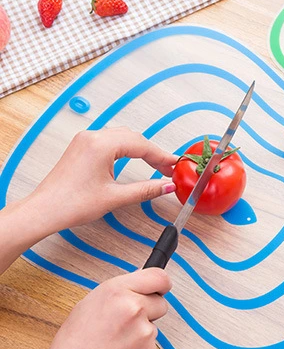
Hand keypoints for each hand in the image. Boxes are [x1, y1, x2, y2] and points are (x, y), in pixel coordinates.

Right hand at [18, 268, 170, 348]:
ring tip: (116, 342)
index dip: (162, 283)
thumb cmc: (75, 343)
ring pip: (154, 326)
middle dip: (150, 310)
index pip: (159, 277)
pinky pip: (152, 346)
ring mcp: (144, 332)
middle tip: (127, 322)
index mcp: (118, 291)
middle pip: (161, 302)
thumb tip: (141, 282)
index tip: (162, 288)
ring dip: (142, 332)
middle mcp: (134, 308)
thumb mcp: (90, 303)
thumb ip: (120, 290)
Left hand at [32, 127, 177, 233]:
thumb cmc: (70, 203)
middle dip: (153, 153)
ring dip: (140, 150)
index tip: (174, 164)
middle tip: (168, 168)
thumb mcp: (115, 198)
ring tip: (156, 165)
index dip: (161, 156)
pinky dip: (127, 150)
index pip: (141, 145)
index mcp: (100, 145)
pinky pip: (110, 142)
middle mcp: (92, 138)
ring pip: (122, 138)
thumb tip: (165, 186)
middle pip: (133, 138)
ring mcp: (85, 141)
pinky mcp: (82, 148)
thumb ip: (145, 190)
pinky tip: (134, 159)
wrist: (44, 210)